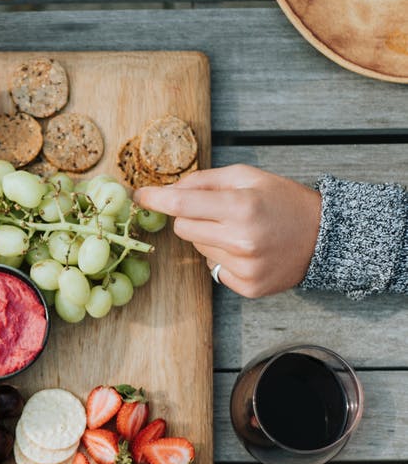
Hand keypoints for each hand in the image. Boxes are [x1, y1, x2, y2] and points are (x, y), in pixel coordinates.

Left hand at [134, 165, 321, 297]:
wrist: (324, 236)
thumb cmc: (283, 201)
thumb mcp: (248, 177)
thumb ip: (205, 181)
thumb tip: (168, 190)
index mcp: (241, 207)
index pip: (181, 205)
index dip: (155, 200)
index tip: (140, 196)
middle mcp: (241, 240)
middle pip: (183, 228)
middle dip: (191, 217)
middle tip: (217, 211)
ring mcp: (244, 267)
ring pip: (198, 248)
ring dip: (209, 237)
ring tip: (240, 231)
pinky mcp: (248, 287)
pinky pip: (213, 269)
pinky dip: (223, 258)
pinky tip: (247, 250)